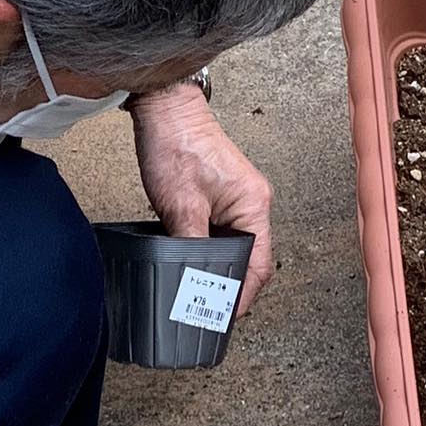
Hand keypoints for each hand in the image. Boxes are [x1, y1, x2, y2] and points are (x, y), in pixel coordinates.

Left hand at [129, 84, 275, 314]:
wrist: (164, 108)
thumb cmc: (176, 144)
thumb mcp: (180, 205)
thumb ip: (188, 246)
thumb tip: (190, 281)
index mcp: (253, 206)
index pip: (260, 265)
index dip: (243, 295)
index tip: (224, 317)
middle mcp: (253, 204)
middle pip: (252, 259)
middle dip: (233, 287)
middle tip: (210, 312)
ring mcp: (239, 199)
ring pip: (237, 247)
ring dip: (221, 269)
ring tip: (202, 294)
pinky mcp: (222, 195)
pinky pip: (224, 233)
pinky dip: (212, 251)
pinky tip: (194, 264)